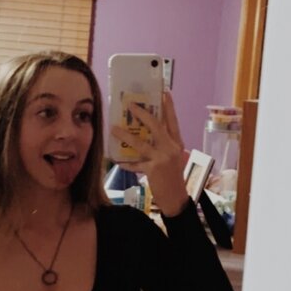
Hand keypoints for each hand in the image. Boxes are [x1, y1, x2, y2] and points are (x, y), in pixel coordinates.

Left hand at [111, 91, 188, 216]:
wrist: (176, 198)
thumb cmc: (173, 177)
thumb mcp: (172, 157)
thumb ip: (162, 145)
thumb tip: (145, 133)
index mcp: (177, 142)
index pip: (173, 120)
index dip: (169, 106)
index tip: (164, 91)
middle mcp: (171, 147)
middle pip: (156, 125)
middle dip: (142, 113)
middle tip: (130, 104)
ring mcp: (162, 158)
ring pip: (141, 143)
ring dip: (125, 135)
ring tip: (113, 128)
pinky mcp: (153, 169)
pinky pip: (135, 163)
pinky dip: (125, 162)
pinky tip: (117, 160)